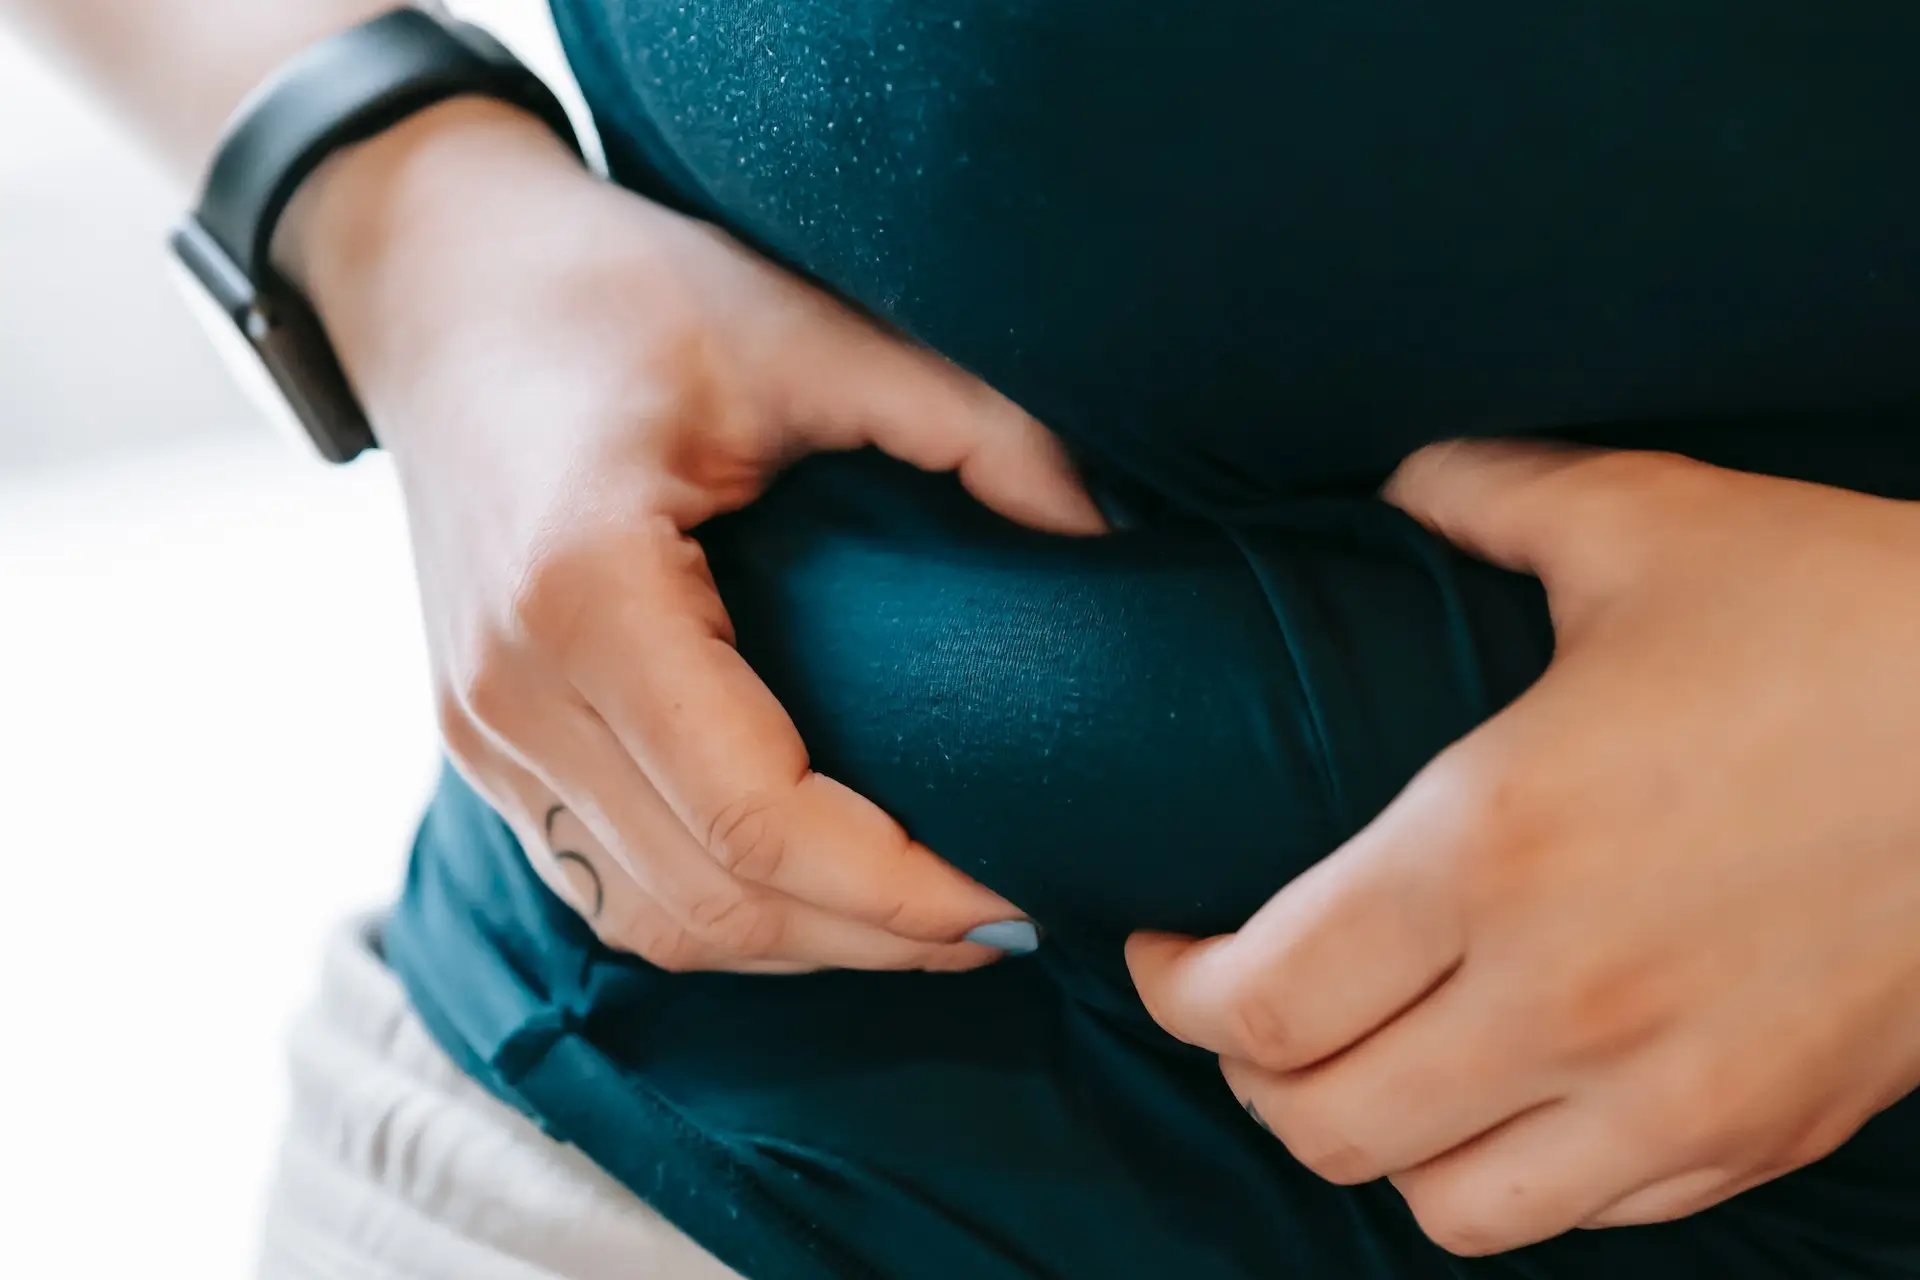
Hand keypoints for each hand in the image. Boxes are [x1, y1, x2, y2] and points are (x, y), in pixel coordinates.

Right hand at [288, 99, 1103, 972]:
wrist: (436, 285)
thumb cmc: (615, 290)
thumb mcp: (804, 326)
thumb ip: (965, 423)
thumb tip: (1101, 535)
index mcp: (583, 592)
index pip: (757, 817)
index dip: (901, 888)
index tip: (1019, 894)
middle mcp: (511, 692)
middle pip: (713, 898)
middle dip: (874, 937)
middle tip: (1009, 922)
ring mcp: (480, 733)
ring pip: (656, 922)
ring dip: (802, 945)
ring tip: (932, 920)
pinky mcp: (481, 744)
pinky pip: (607, 890)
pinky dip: (725, 915)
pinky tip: (820, 890)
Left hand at [1129, 441, 1919, 1253]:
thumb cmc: (1847, 616)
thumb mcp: (1642, 524)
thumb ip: (1477, 497)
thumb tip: (1390, 481)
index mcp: (1490, 844)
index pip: (1258, 999)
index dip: (1174, 989)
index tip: (1165, 945)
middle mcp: (1562, 997)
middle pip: (1319, 1121)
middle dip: (1246, 1070)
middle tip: (1245, 999)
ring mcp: (1669, 1092)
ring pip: (1438, 1204)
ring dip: (1369, 1138)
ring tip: (1362, 1059)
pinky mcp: (1758, 1134)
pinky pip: (1581, 1218)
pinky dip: (1503, 1174)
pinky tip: (1500, 1093)